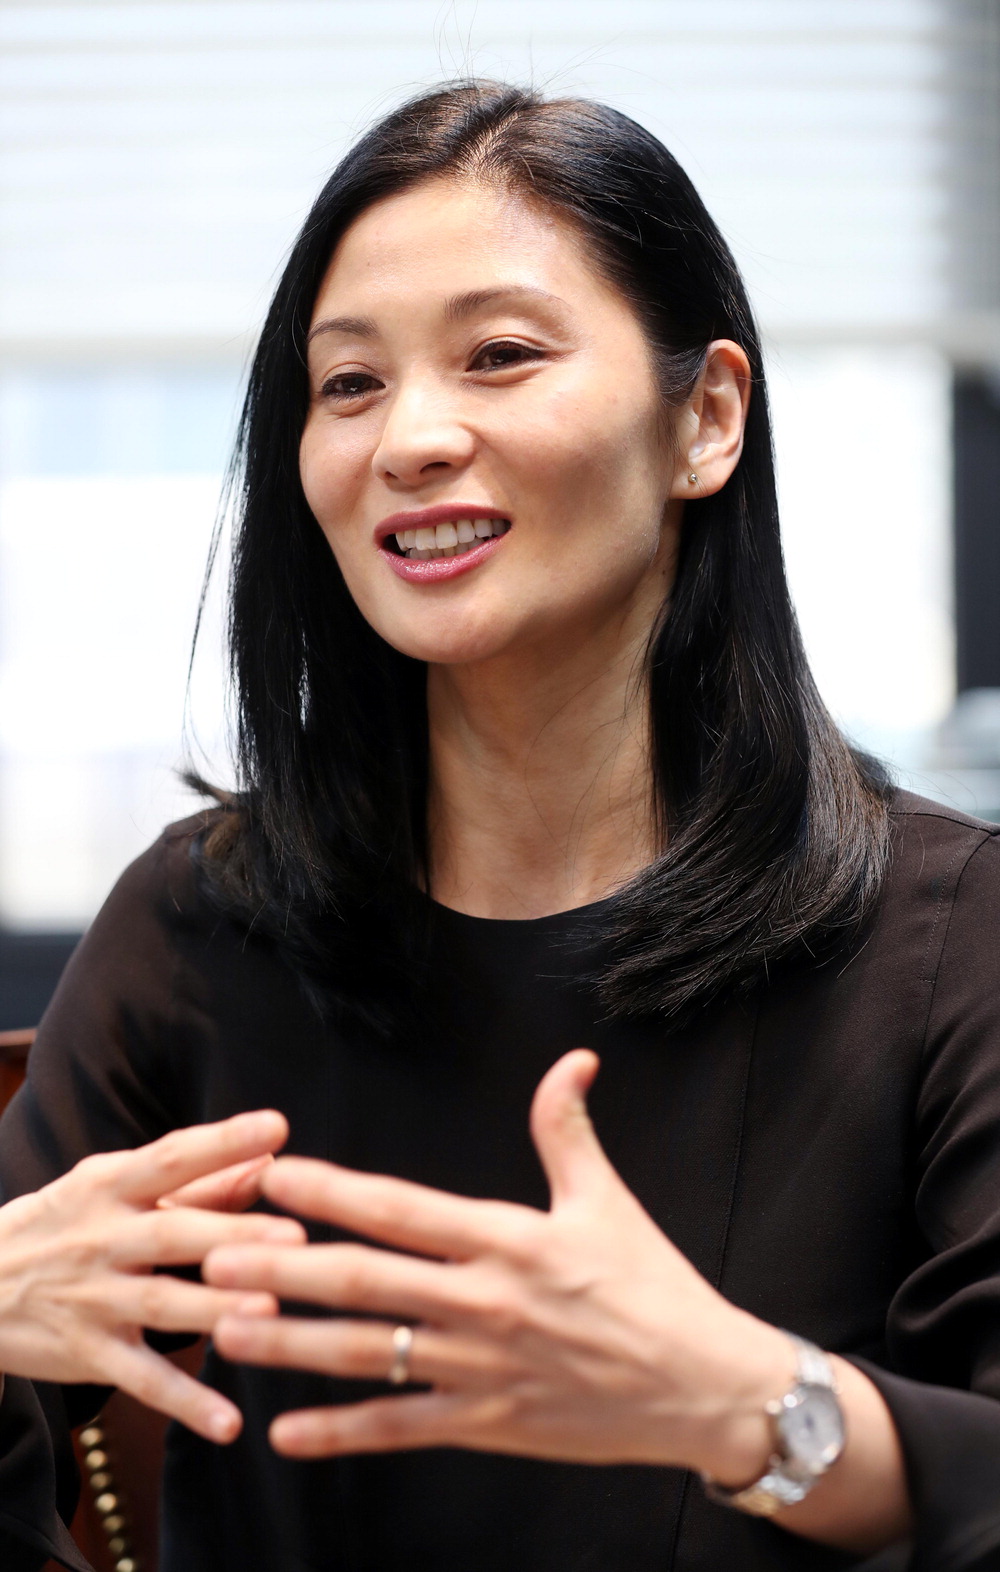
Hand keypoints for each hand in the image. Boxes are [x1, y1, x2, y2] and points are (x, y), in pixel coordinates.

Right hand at [0, 1110, 305, 1440]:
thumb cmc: (67, 1223)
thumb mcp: (113, 1187)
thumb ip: (197, 1180)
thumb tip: (271, 1160)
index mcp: (113, 1185)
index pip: (172, 1156)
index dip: (223, 1141)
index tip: (276, 1128)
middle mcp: (103, 1238)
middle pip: (173, 1234)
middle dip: (233, 1235)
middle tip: (296, 1237)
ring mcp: (95, 1299)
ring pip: (161, 1306)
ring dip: (215, 1310)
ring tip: (270, 1314)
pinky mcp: (88, 1353)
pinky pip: (140, 1381)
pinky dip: (184, 1402)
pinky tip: (229, 1422)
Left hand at [207, 1053, 790, 1468]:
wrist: (706, 1387)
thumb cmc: (655, 1286)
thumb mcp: (609, 1201)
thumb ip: (568, 1131)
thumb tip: (573, 1060)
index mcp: (509, 1238)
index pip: (402, 1209)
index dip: (334, 1190)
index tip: (276, 1173)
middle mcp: (485, 1302)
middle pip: (365, 1280)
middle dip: (283, 1266)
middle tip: (213, 1253)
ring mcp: (482, 1369)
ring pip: (368, 1355)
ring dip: (292, 1343)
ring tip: (226, 1331)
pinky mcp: (488, 1425)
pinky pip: (402, 1428)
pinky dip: (342, 1433)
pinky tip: (286, 1433)